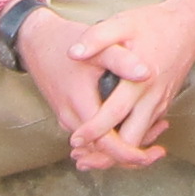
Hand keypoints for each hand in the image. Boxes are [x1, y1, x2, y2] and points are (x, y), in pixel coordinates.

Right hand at [12, 3, 143, 167]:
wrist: (35, 40)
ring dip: (123, 144)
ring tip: (154, 137)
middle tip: (159, 152)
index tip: (155, 154)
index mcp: (80, 104)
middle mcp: (71, 118)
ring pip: (97, 145)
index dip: (131, 154)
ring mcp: (67, 119)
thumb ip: (121, 60)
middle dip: (131, 156)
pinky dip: (112, 136)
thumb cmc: (66, 40)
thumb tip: (147, 73)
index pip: (106, 144)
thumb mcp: (98, 46)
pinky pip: (91, 135)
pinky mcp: (67, 115)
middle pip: (103, 151)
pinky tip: (133, 124)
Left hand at [53, 0, 194, 174]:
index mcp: (140, 80)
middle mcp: (152, 98)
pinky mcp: (163, 105)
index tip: (74, 139)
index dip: (93, 131)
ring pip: (140, 141)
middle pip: (131, 142)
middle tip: (80, 159)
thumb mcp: (122, 23)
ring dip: (117, 153)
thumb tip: (72, 53)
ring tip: (89, 157)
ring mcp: (160, 104)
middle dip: (106, 156)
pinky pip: (145, 132)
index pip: (114, 115)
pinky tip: (109, 143)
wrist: (190, 27)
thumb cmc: (154, 24)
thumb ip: (97, 37)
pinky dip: (128, 143)